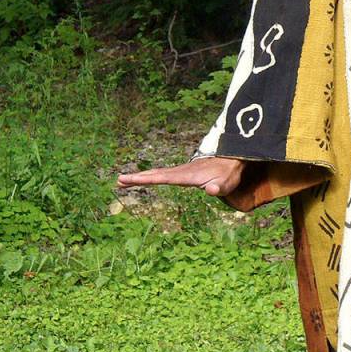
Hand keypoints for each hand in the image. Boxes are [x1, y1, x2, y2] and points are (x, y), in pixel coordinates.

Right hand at [117, 156, 245, 195]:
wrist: (232, 160)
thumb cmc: (228, 175)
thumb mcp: (226, 184)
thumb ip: (218, 187)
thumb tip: (211, 191)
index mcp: (186, 175)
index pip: (162, 178)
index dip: (146, 179)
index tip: (130, 179)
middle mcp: (180, 171)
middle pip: (155, 174)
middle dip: (136, 177)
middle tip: (118, 180)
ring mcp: (180, 171)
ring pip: (156, 173)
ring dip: (140, 177)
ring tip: (122, 180)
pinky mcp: (182, 173)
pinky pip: (162, 175)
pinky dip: (149, 176)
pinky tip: (143, 179)